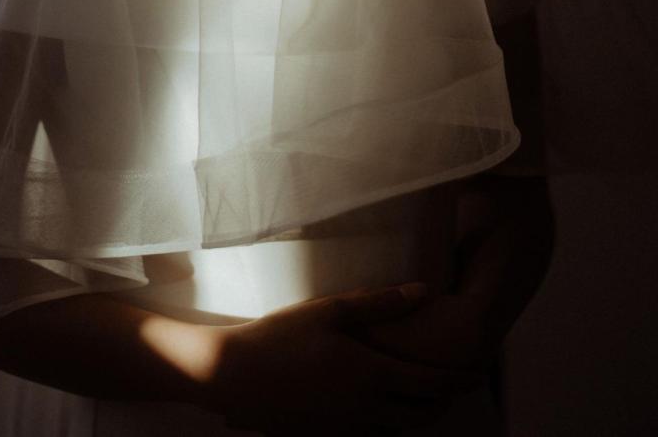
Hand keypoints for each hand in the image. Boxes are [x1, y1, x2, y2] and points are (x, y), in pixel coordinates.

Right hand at [204, 283, 483, 434]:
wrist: (234, 376)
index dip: (459, 378)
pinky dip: (389, 417)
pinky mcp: (328, 433)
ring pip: (398, 427)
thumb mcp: (330, 310)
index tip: (480, 369)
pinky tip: (381, 397)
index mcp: (370, 375)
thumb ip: (380, 304)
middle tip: (458, 380)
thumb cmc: (282, 336)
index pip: (431, 384)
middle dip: (446, 399)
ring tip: (425, 388)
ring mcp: (346, 426)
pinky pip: (372, 430)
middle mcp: (366, 409)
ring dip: (419, 410)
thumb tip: (424, 292)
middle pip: (422, 414)